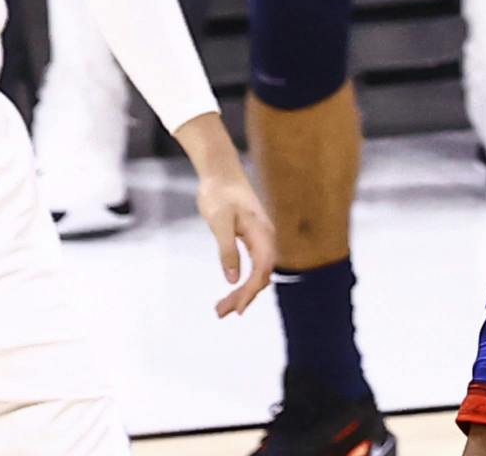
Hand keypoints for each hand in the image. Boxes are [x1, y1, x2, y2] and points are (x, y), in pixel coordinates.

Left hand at [195, 165, 275, 317]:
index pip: (263, 269)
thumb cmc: (219, 193)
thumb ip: (227, 249)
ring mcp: (260, 237)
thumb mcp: (219, 221)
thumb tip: (233, 279)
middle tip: (220, 312)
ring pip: (258, 271)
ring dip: (242, 291)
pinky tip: (232, 288)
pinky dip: (242, 279)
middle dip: (244, 296)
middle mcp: (266, 236)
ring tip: (220, 308)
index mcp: (262, 232)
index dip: (251, 291)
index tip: (237, 309)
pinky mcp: (252, 237)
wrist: (220, 172)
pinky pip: (253, 264)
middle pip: (262, 274)